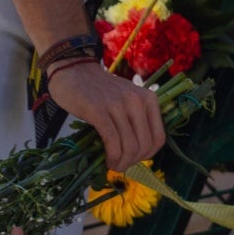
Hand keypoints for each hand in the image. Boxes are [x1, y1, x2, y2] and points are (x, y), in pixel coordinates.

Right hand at [47, 60, 164, 170]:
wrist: (74, 70)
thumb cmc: (100, 90)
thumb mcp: (128, 99)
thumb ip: (137, 120)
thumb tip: (138, 153)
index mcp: (149, 98)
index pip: (159, 138)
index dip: (147, 155)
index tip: (132, 158)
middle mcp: (137, 100)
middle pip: (145, 145)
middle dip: (132, 161)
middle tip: (119, 165)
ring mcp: (118, 104)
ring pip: (129, 146)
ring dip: (121, 162)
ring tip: (112, 164)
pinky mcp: (98, 110)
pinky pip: (112, 141)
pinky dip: (112, 156)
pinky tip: (106, 160)